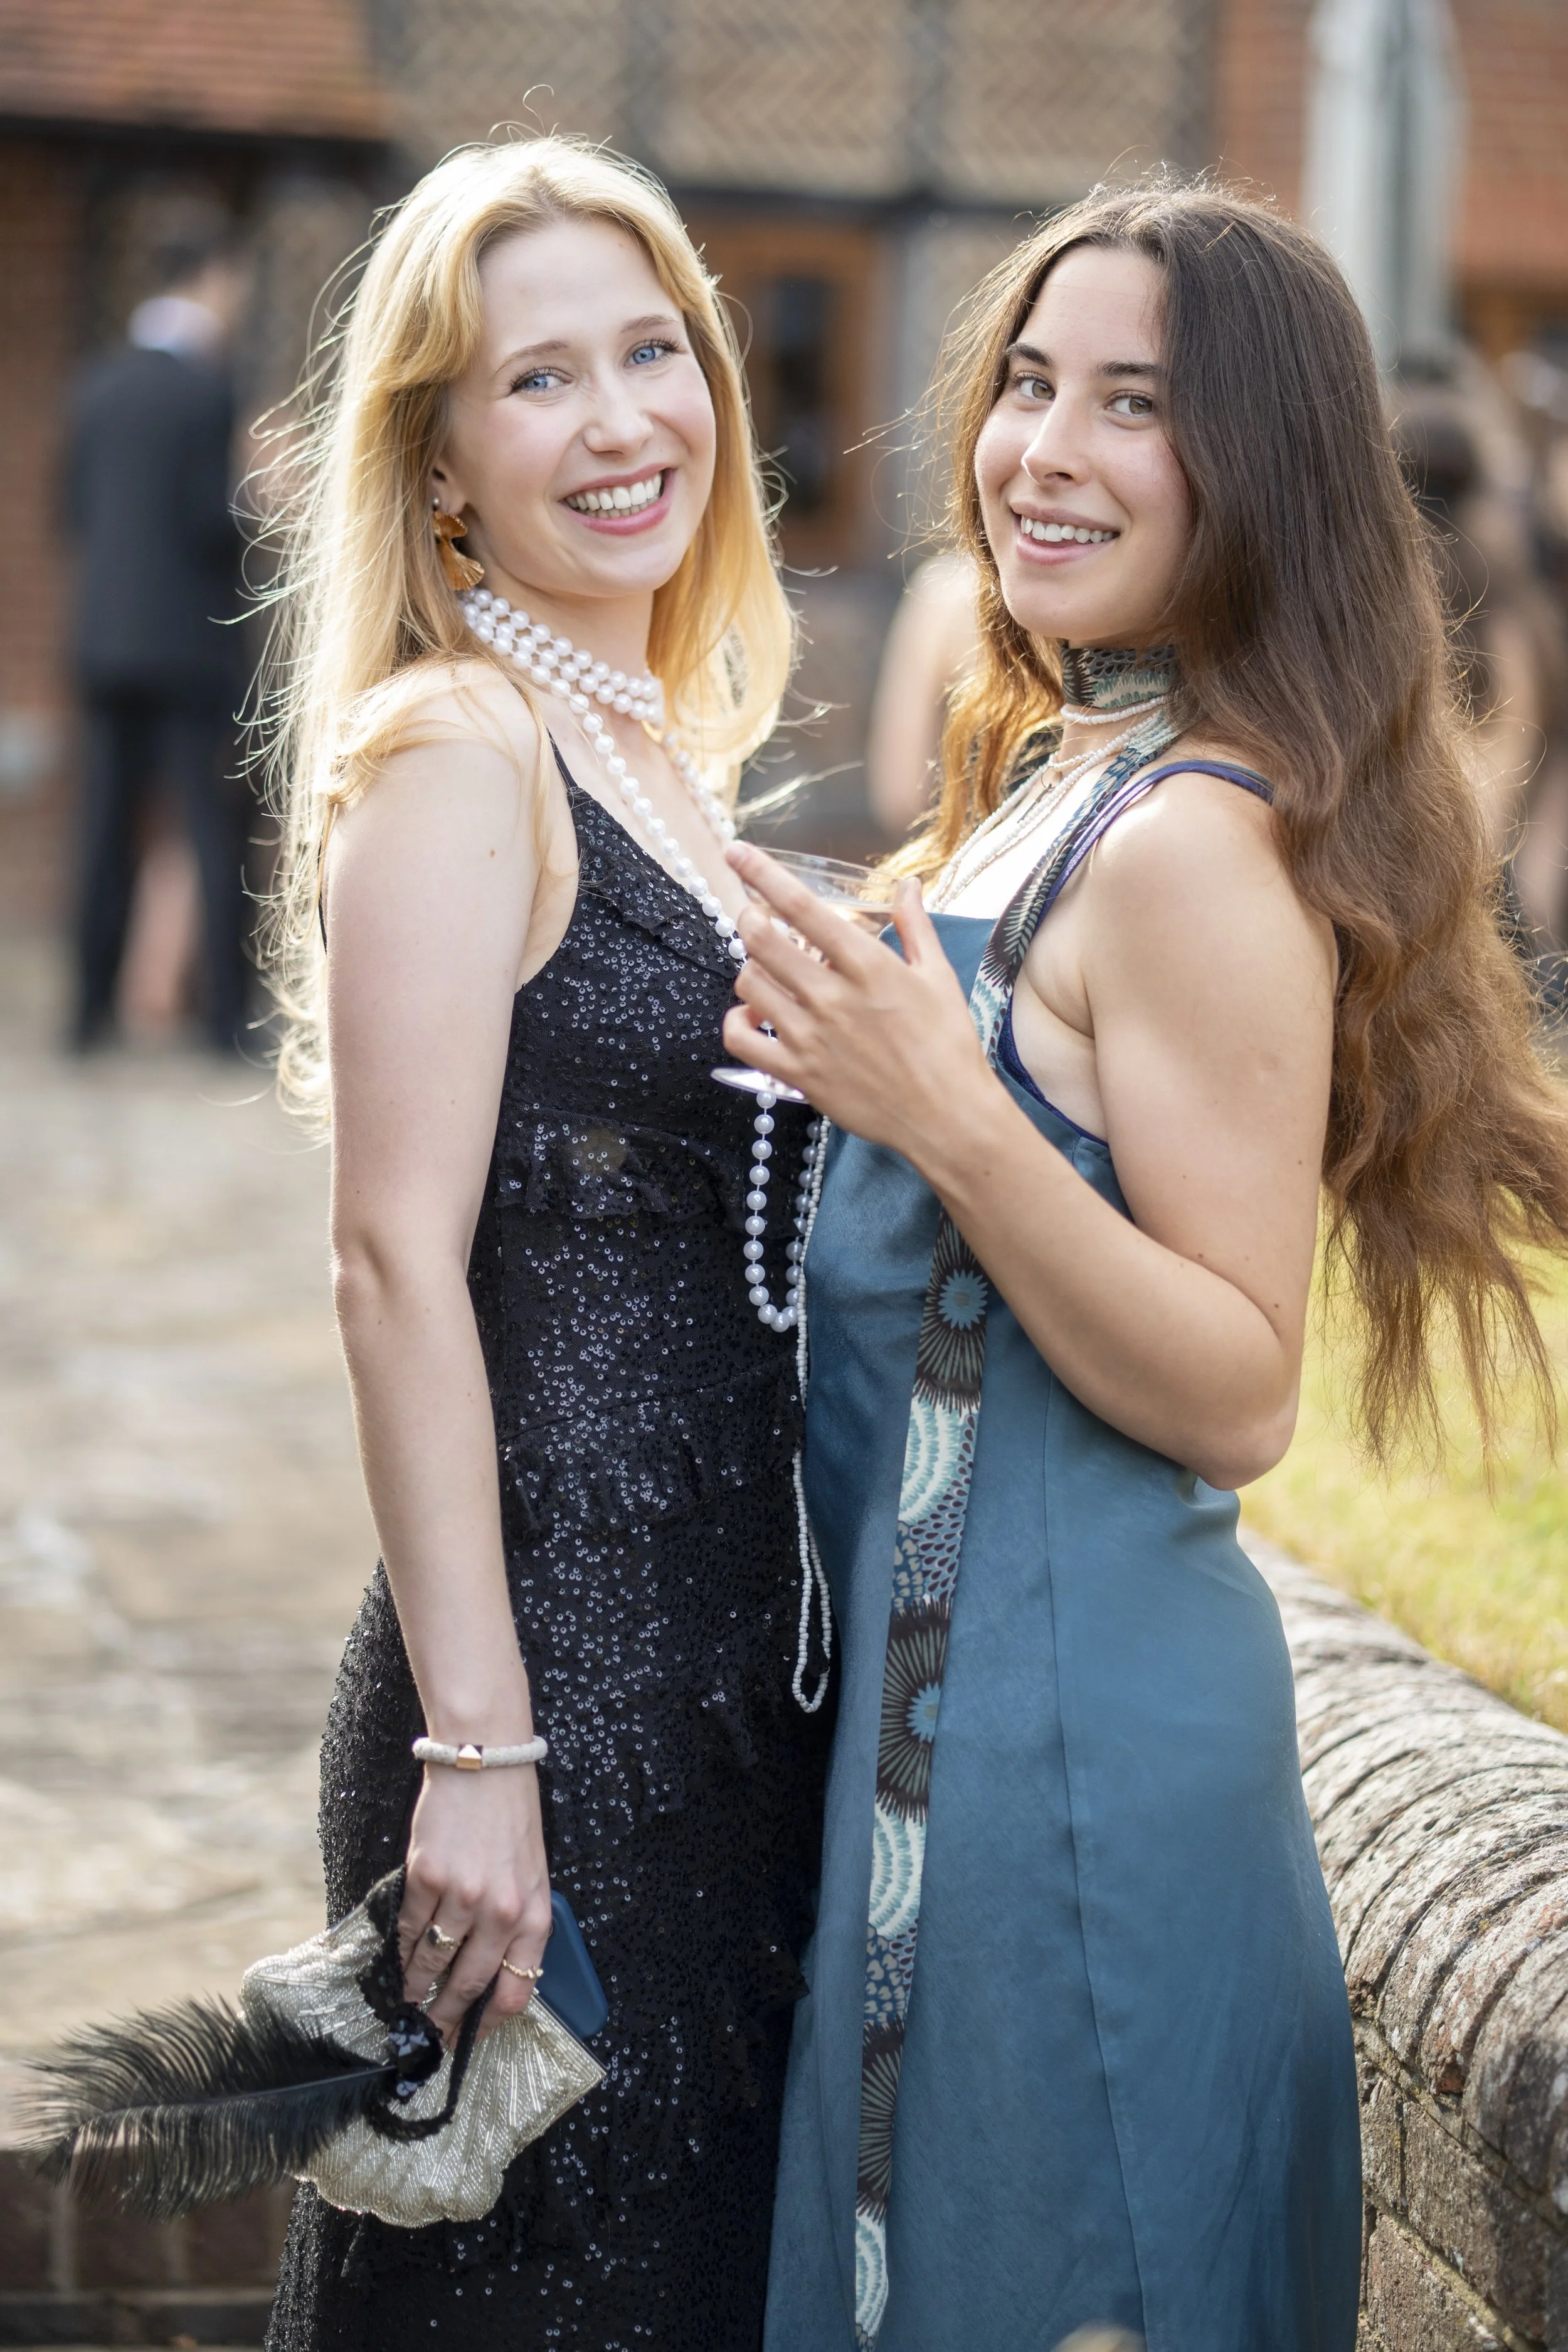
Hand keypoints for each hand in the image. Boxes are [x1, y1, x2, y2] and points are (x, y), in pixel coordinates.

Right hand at [397, 1763, 551, 2042]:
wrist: (486, 1763)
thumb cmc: (511, 1818)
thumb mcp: (532, 1875)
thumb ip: (517, 1924)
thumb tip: (491, 1974)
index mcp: (534, 1914)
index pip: (515, 1991)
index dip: (488, 2024)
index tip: (468, 2039)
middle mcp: (501, 1912)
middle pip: (469, 1986)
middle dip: (446, 2017)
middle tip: (430, 2035)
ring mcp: (462, 1896)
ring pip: (433, 1962)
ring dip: (416, 1989)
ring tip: (406, 2003)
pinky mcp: (427, 1878)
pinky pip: (409, 1929)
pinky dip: (400, 1951)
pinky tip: (397, 1961)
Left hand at [720, 843, 993, 1163]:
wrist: (948, 1116)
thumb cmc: (948, 1045)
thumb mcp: (938, 976)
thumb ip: (914, 926)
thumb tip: (908, 884)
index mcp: (866, 965)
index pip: (801, 907)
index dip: (761, 873)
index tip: (737, 851)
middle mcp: (831, 997)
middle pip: (761, 940)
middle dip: (749, 917)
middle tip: (755, 916)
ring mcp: (810, 1036)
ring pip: (748, 984)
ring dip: (749, 967)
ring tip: (768, 969)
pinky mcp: (798, 1074)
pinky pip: (741, 1040)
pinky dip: (736, 1021)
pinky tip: (753, 1015)